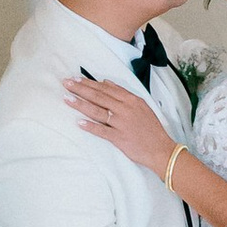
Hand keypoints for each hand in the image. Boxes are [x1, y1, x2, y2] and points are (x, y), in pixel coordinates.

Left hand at [65, 76, 179, 176]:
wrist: (161, 148)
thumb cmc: (150, 128)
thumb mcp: (140, 105)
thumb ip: (122, 93)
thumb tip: (105, 82)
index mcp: (131, 100)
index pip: (106, 88)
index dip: (89, 83)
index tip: (75, 78)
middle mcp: (126, 109)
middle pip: (99, 96)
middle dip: (80, 89)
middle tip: (66, 83)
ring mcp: (122, 123)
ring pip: (97, 111)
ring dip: (80, 104)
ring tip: (66, 98)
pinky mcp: (119, 138)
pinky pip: (102, 131)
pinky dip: (90, 126)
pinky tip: (78, 122)